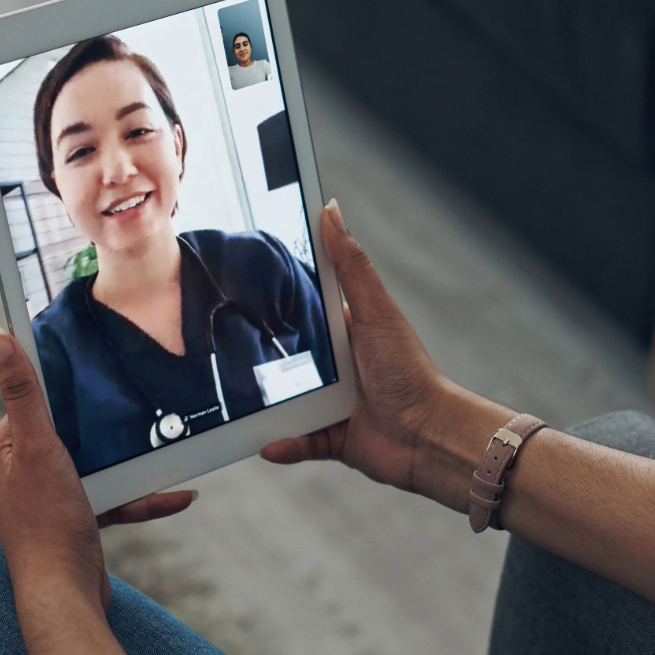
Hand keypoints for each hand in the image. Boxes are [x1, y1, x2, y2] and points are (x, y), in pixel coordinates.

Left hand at [0, 326, 196, 610]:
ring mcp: (47, 495)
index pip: (33, 399)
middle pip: (69, 428)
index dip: (66, 385)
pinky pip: (112, 495)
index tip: (102, 366)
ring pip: (97, 462)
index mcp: (0, 447)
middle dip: (107, 423)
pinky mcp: (75, 517)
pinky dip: (142, 495)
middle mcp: (18, 469)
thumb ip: (23, 391)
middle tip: (143, 404)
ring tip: (168, 445)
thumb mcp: (38, 446)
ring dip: (132, 460)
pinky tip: (178, 494)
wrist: (65, 595)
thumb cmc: (46, 523)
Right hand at [260, 201, 511, 510]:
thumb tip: (331, 210)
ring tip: (237, 404)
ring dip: (265, 407)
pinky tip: (266, 443)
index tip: (240, 288)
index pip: (305, 310)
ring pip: (286, 402)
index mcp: (346, 332)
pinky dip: (282, 444)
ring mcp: (333, 404)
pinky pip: (298, 441)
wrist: (429, 437)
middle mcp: (338, 367)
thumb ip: (351, 265)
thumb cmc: (411, 372)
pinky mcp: (333, 438)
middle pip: (288, 359)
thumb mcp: (375, 312)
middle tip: (224, 352)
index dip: (275, 299)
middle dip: (260, 360)